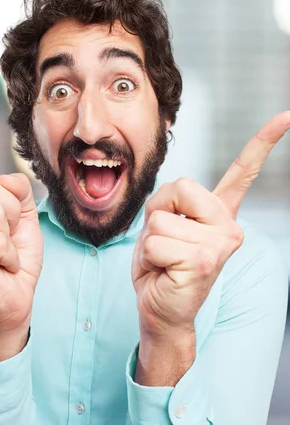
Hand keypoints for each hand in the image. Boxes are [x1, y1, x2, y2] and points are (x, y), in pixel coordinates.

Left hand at [133, 111, 289, 339]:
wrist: (160, 309)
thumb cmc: (159, 266)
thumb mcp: (159, 224)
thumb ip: (169, 203)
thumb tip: (177, 195)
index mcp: (219, 214)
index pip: (241, 173)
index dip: (262, 143)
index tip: (286, 116)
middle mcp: (228, 226)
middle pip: (177, 188)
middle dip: (158, 216)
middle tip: (166, 245)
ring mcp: (220, 243)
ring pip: (160, 221)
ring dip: (151, 243)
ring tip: (165, 261)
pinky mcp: (204, 260)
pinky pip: (155, 242)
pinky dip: (149, 259)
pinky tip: (166, 273)